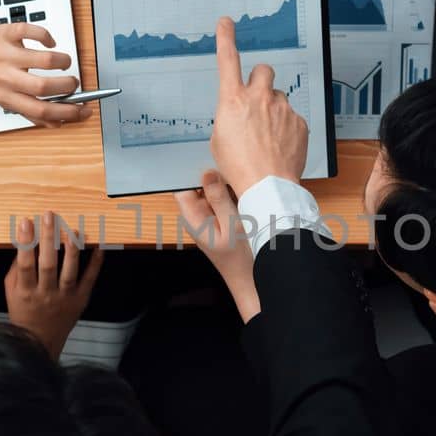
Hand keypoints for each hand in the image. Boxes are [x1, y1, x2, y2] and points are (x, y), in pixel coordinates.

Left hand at [0, 23, 87, 125]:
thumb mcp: (8, 98)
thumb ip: (31, 111)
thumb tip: (58, 122)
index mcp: (7, 97)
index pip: (41, 110)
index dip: (67, 112)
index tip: (83, 109)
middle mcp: (6, 77)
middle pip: (43, 86)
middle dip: (67, 86)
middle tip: (73, 83)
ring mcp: (7, 54)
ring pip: (44, 59)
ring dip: (63, 61)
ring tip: (65, 63)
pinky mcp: (9, 33)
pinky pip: (34, 32)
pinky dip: (47, 37)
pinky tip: (50, 43)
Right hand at [5, 212, 104, 357]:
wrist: (39, 343)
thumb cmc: (23, 312)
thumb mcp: (11, 292)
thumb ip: (16, 269)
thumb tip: (23, 243)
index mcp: (25, 292)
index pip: (25, 264)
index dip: (26, 242)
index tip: (26, 222)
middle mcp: (45, 295)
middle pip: (47, 265)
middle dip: (49, 239)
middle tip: (50, 216)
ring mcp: (64, 298)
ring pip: (69, 273)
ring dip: (72, 250)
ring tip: (73, 230)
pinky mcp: (80, 301)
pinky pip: (89, 281)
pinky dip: (95, 265)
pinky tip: (99, 248)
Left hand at [175, 171, 259, 322]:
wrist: (253, 281)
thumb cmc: (242, 258)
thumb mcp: (232, 225)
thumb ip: (218, 198)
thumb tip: (207, 172)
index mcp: (192, 218)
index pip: (182, 186)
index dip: (189, 169)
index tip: (200, 154)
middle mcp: (198, 216)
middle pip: (197, 186)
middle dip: (208, 172)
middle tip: (222, 157)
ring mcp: (211, 217)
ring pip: (212, 191)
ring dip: (221, 181)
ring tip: (233, 165)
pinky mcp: (223, 219)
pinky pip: (223, 199)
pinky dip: (230, 191)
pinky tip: (241, 183)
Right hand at [208, 17, 307, 196]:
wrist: (268, 185)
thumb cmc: (238, 167)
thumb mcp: (219, 139)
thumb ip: (229, 117)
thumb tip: (239, 114)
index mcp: (232, 100)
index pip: (228, 60)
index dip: (226, 38)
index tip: (226, 23)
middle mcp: (258, 98)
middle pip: (263, 70)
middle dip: (260, 80)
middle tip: (256, 99)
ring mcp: (281, 108)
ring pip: (278, 97)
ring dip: (273, 108)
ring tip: (267, 135)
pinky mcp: (298, 121)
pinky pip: (291, 117)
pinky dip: (285, 127)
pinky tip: (279, 145)